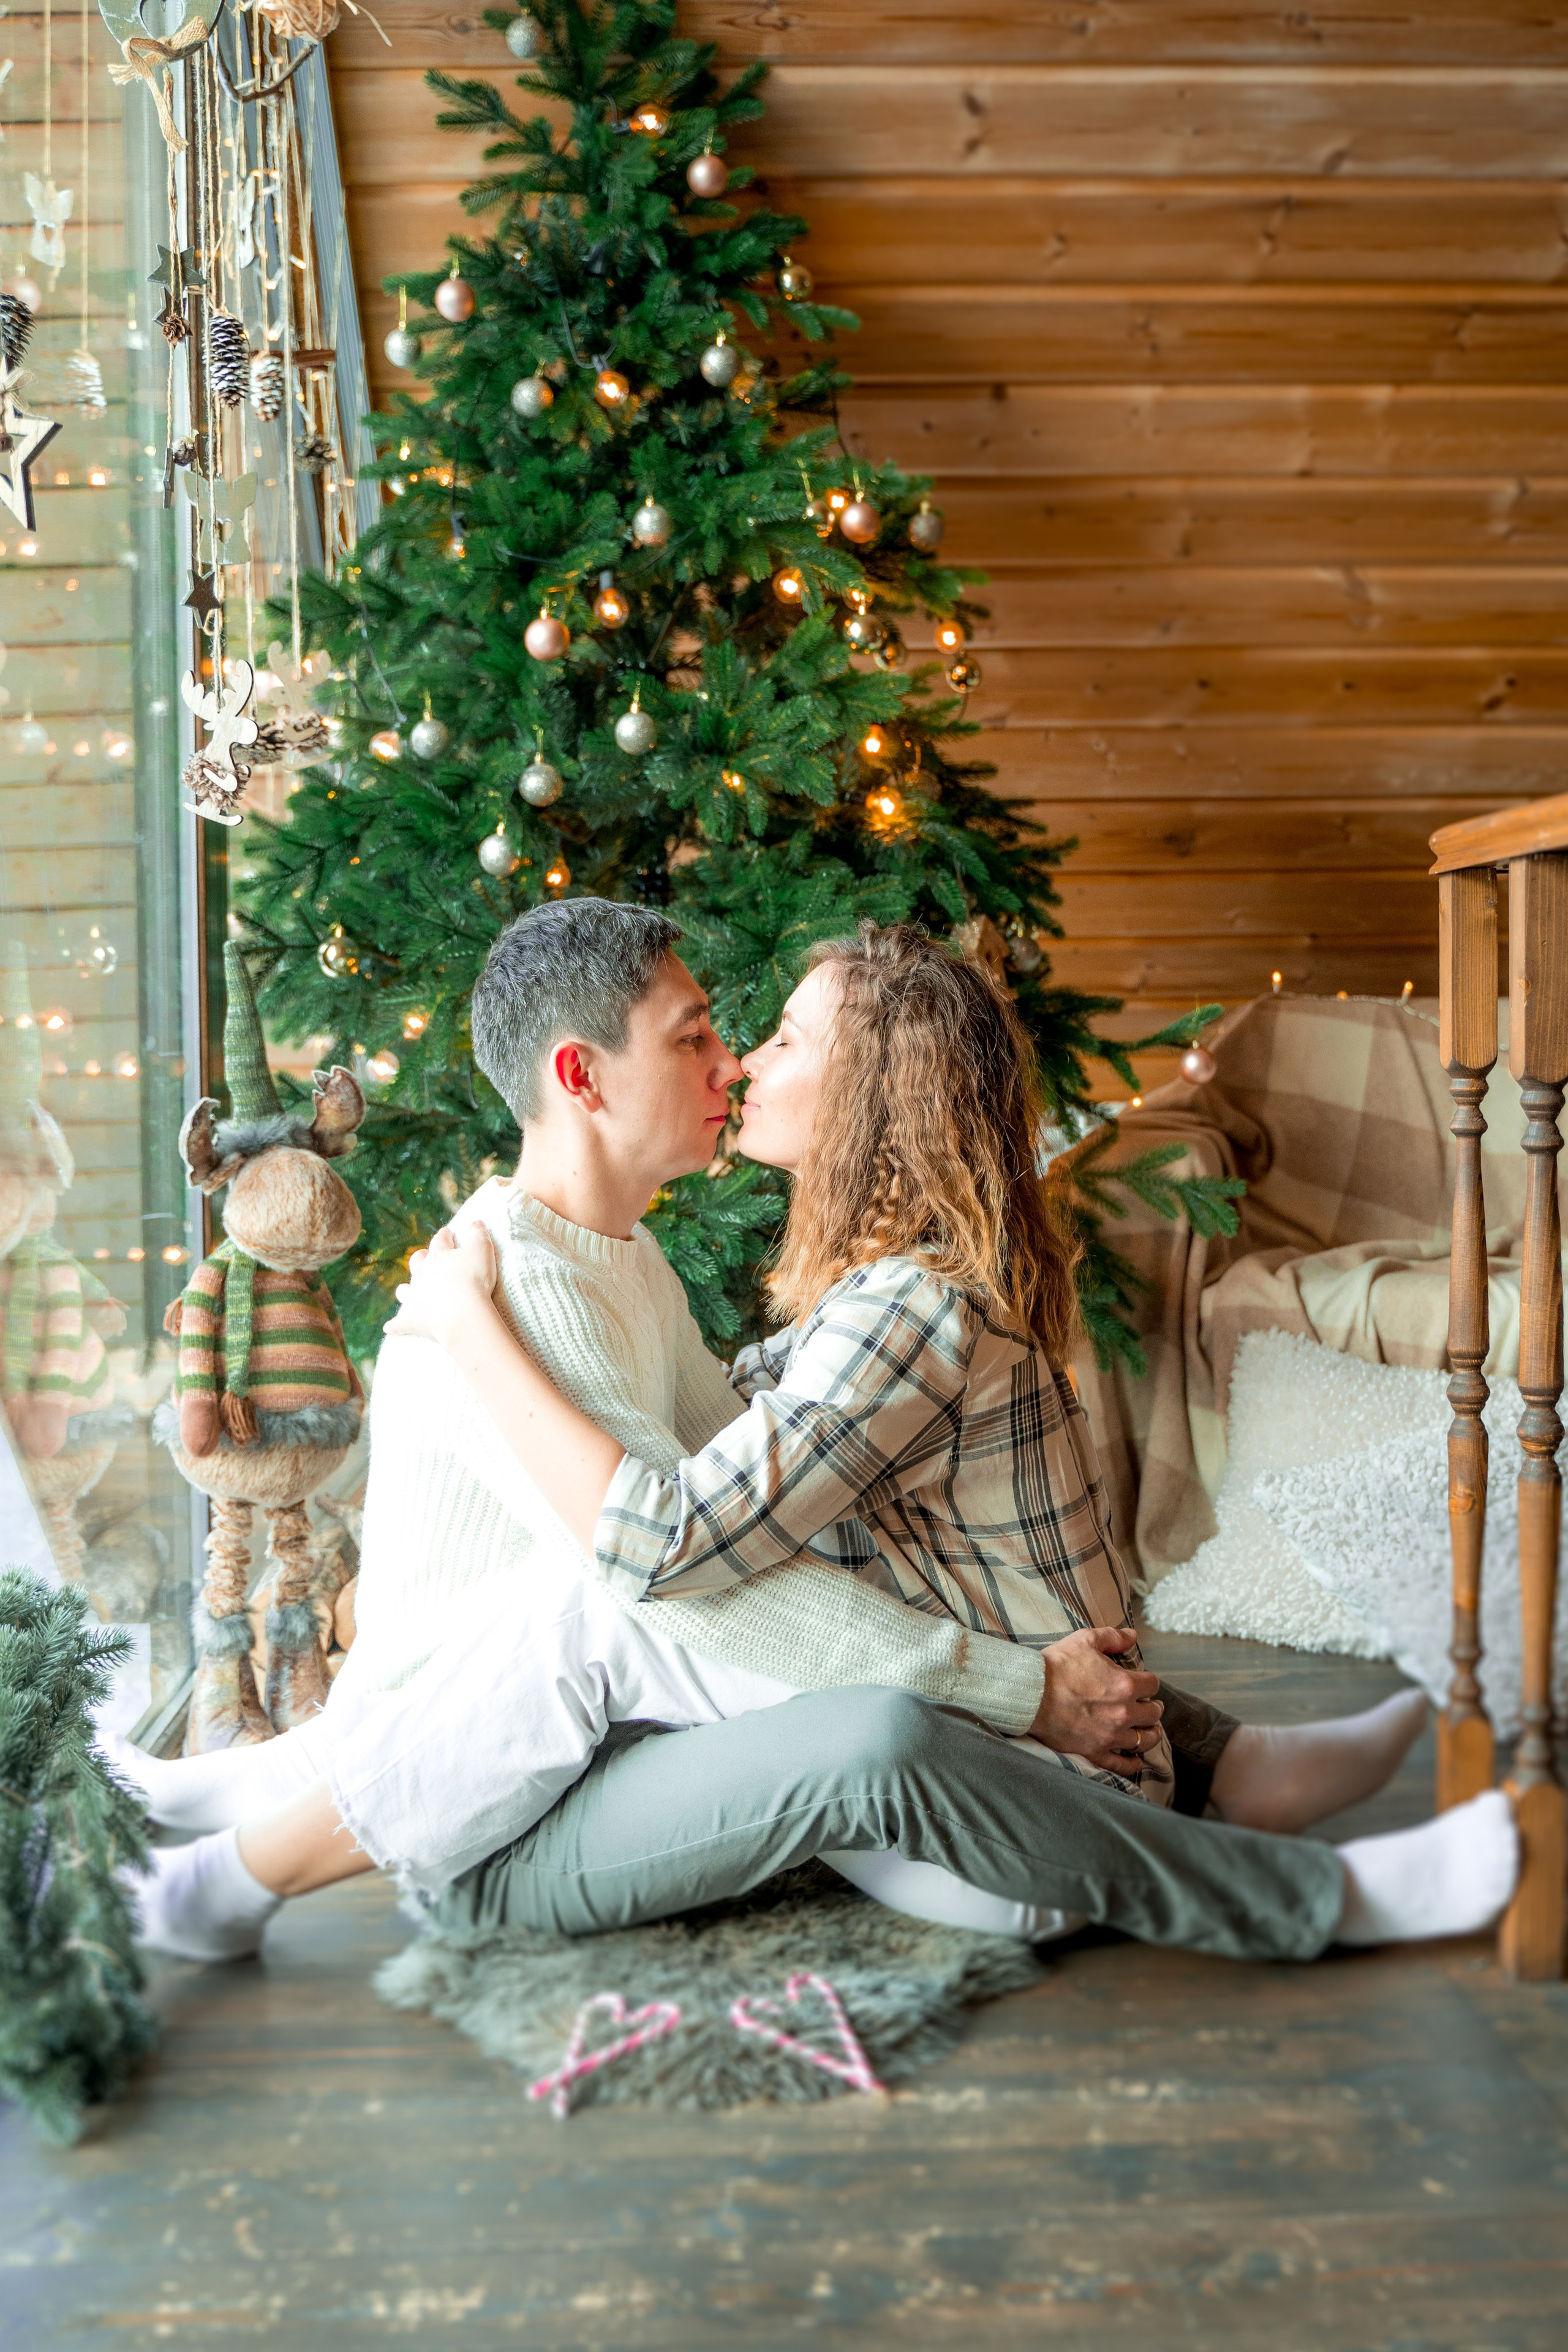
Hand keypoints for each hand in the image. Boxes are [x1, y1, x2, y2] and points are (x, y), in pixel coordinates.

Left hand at [386, 1223, 499, 1349]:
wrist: (462, 1313)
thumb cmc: (474, 1279)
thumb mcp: (482, 1250)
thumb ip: (479, 1234)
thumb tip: (476, 1221)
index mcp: (438, 1257)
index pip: (440, 1241)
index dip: (444, 1236)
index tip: (447, 1233)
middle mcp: (422, 1275)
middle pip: (417, 1262)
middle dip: (420, 1258)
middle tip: (425, 1256)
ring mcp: (416, 1298)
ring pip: (404, 1290)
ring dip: (405, 1290)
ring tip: (407, 1291)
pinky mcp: (413, 1321)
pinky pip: (400, 1324)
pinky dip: (395, 1326)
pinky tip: (389, 1328)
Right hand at [1027, 1626, 1163, 1772]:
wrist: (1029, 1693)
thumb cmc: (1056, 1665)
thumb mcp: (1085, 1640)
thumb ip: (1113, 1637)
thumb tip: (1133, 1636)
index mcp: (1125, 1684)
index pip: (1152, 1684)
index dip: (1149, 1682)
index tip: (1144, 1683)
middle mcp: (1123, 1712)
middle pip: (1153, 1713)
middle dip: (1154, 1707)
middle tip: (1151, 1706)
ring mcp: (1110, 1735)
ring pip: (1144, 1740)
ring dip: (1151, 1734)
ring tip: (1151, 1731)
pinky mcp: (1095, 1752)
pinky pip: (1122, 1765)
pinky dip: (1133, 1764)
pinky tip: (1137, 1760)